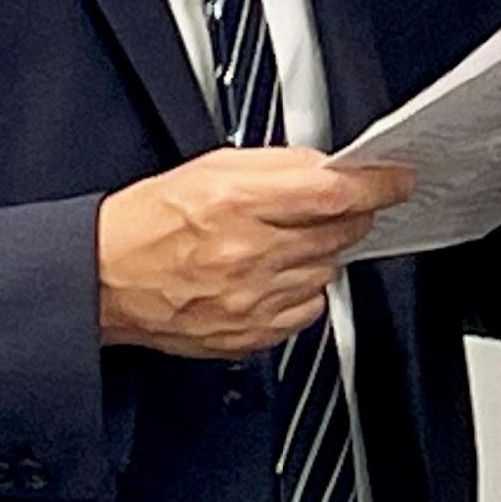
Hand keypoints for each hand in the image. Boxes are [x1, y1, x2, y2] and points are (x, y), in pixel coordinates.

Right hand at [96, 150, 411, 357]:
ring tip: (280, 243)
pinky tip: (271, 276)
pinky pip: (307, 310)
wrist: (104, 279)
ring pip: (328, 271)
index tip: (396, 181)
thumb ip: (277, 166)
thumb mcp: (210, 168)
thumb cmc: (148, 222)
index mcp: (236, 203)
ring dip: (320, 253)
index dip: (377, 185)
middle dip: (350, 216)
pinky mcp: (249, 335)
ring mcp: (250, 301)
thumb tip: (329, 169)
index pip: (334, 194)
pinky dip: (302, 290)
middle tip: (331, 208)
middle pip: (341, 233)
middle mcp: (247, 254)